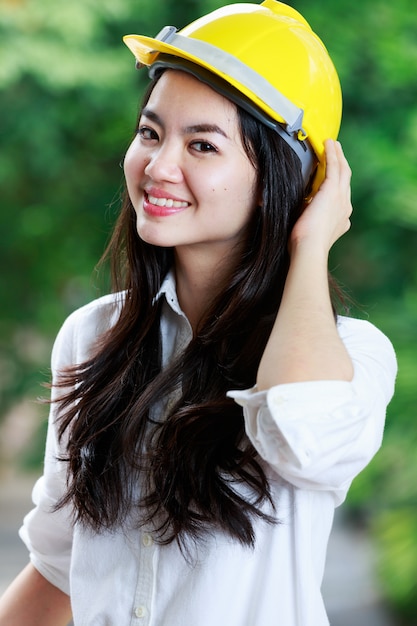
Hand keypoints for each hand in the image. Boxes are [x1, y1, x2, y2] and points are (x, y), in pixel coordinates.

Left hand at [289, 139, 352, 255]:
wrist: (309, 249)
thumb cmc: (302, 246)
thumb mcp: (306, 230)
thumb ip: (303, 219)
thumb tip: (291, 210)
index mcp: (340, 220)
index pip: (340, 197)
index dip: (337, 185)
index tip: (331, 178)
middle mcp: (345, 208)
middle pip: (345, 181)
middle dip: (341, 166)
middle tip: (337, 153)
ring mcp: (341, 199)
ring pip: (342, 171)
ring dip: (338, 156)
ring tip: (333, 145)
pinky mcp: (333, 191)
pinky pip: (335, 167)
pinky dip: (333, 154)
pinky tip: (329, 144)